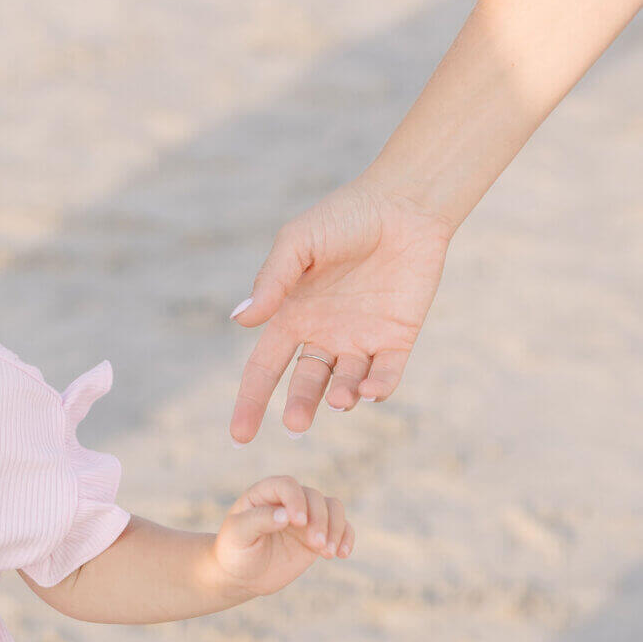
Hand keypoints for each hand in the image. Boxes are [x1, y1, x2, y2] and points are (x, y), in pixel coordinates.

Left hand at [211, 476, 353, 596]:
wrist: (240, 575)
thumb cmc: (233, 551)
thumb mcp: (237, 535)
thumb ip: (258, 520)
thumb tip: (286, 515)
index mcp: (265, 493)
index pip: (287, 485)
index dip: (296, 500)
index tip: (298, 522)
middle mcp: (289, 500)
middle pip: (314, 497)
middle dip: (319, 520)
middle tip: (316, 546)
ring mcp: (305, 517)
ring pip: (332, 508)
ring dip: (336, 528)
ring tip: (328, 552)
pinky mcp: (317, 535)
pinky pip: (341, 527)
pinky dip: (346, 537)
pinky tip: (342, 554)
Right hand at [229, 171, 452, 442]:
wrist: (403, 205)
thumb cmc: (344, 217)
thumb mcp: (299, 243)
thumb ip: (272, 281)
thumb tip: (239, 320)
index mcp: (293, 315)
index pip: (264, 368)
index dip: (250, 402)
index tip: (240, 436)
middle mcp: (324, 334)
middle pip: (305, 384)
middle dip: (299, 407)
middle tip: (297, 425)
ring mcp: (361, 339)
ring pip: (345, 385)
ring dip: (340, 398)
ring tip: (339, 399)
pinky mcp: (397, 338)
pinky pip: (386, 374)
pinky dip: (379, 388)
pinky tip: (372, 391)